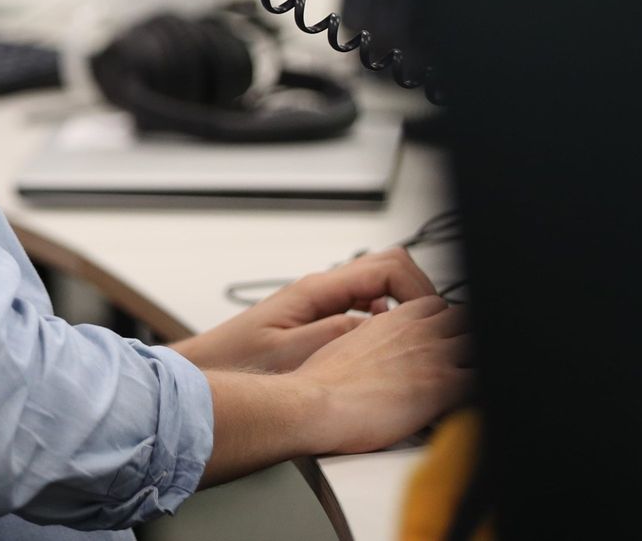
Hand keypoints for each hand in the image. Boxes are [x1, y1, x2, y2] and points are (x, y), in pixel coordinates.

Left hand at [175, 249, 438, 373]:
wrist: (204, 375)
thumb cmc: (236, 363)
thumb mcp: (294, 351)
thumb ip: (339, 333)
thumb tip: (383, 320)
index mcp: (318, 289)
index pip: (389, 266)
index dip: (421, 288)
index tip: (435, 316)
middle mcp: (321, 291)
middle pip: (390, 274)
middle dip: (420, 298)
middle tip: (437, 331)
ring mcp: (321, 306)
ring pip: (379, 294)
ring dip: (403, 313)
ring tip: (419, 345)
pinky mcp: (317, 325)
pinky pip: (364, 315)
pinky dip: (384, 327)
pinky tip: (385, 356)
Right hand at [289, 295, 472, 455]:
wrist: (316, 401)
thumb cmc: (323, 380)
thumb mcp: (347, 339)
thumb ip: (374, 331)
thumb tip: (376, 331)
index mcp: (396, 319)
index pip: (438, 306)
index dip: (444, 321)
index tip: (442, 337)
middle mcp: (419, 332)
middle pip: (466, 320)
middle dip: (466, 337)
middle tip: (460, 360)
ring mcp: (434, 357)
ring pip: (479, 346)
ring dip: (475, 362)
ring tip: (466, 383)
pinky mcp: (442, 388)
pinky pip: (481, 382)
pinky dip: (477, 393)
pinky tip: (465, 406)